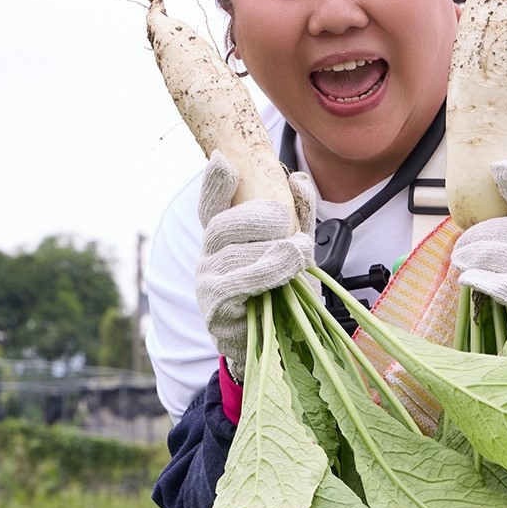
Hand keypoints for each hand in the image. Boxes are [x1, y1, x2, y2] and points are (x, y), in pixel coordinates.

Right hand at [194, 152, 316, 379]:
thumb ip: (298, 217)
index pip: (212, 206)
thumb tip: (298, 179)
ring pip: (233, 252)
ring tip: (299, 254)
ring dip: (273, 250)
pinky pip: (236, 282)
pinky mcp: (214, 307)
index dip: (214, 184)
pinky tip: (286, 269)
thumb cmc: (284, 295)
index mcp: (226, 238)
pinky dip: (266, 272)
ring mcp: (207, 281)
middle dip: (258, 218)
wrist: (280, 347)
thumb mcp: (296, 250)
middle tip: (287, 224)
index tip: (223, 161)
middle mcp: (210, 256)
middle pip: (224, 224)